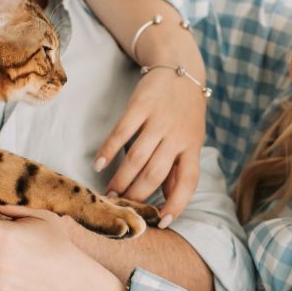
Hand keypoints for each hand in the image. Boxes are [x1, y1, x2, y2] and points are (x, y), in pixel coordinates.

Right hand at [93, 67, 204, 227]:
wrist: (180, 68)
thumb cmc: (185, 111)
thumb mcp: (191, 138)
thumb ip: (179, 168)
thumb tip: (169, 200)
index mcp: (192, 146)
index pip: (188, 181)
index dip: (177, 203)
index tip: (162, 222)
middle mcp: (177, 135)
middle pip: (155, 173)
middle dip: (137, 194)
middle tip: (121, 207)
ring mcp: (159, 120)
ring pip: (137, 157)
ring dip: (121, 179)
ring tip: (109, 194)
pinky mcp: (141, 105)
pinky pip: (122, 132)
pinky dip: (109, 150)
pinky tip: (99, 164)